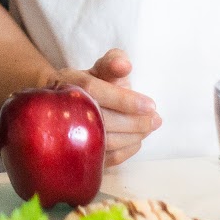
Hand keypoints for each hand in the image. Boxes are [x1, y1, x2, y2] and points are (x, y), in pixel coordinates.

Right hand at [52, 49, 160, 166]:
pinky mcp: (79, 153)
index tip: (151, 105)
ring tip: (149, 128)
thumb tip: (124, 65)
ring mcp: (68, 134)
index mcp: (70, 82)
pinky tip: (136, 141)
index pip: (94, 90)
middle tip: (156, 120)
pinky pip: (104, 158)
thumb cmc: (93, 84)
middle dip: (134, 122)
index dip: (123, 99)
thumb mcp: (102, 68)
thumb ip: (114, 62)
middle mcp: (64, 109)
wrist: (69, 105)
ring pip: (104, 141)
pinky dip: (126, 151)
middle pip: (101, 119)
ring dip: (133, 136)